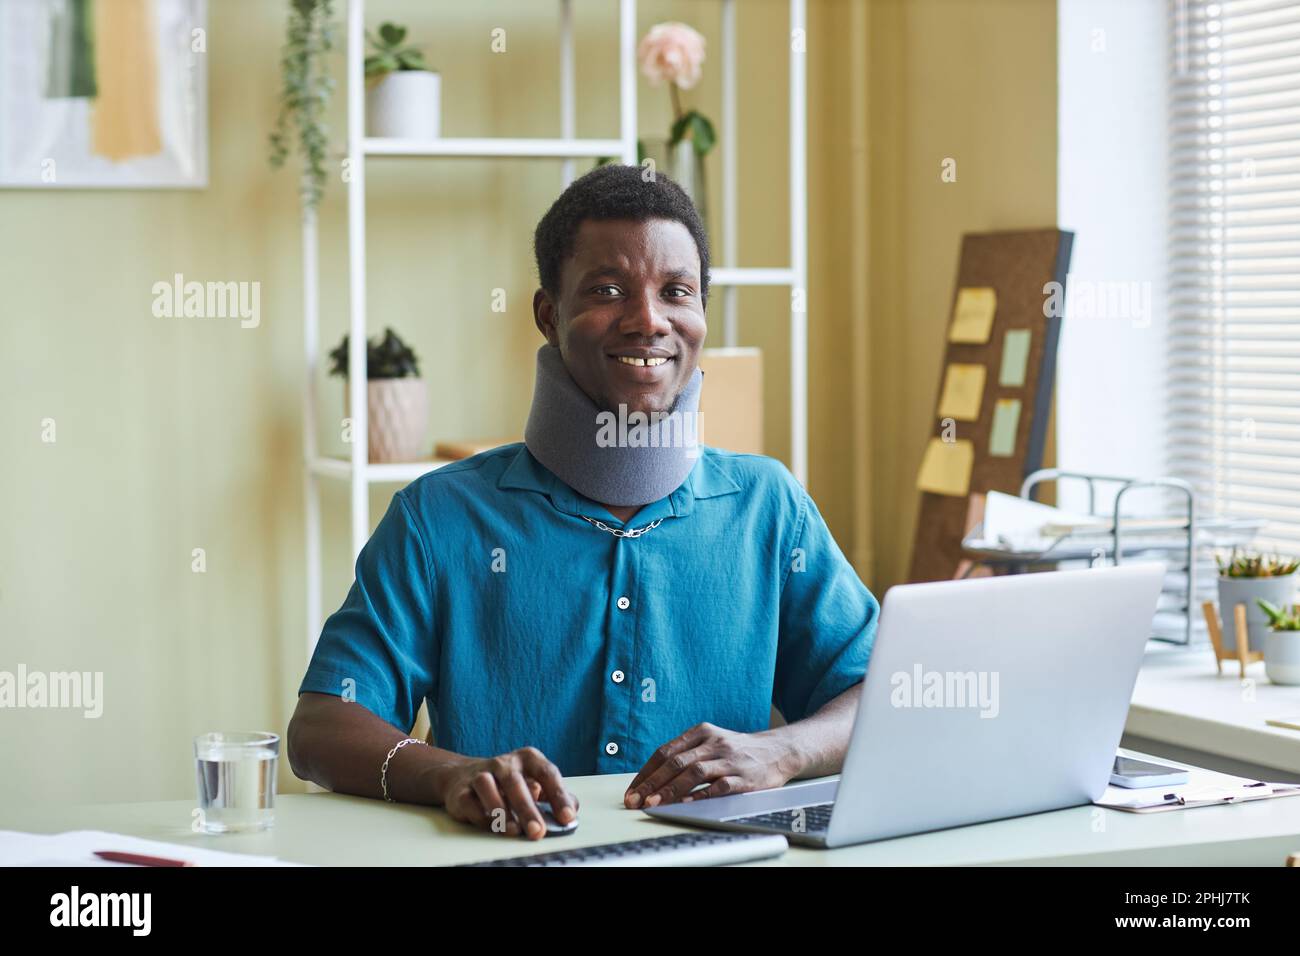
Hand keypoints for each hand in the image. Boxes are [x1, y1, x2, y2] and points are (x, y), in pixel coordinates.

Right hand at [436, 746, 577, 839]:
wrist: (465, 776)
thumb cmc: (509, 782)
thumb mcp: (535, 782)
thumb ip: (554, 795)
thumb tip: (572, 809)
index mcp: (528, 758)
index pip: (547, 773)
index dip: (558, 795)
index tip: (567, 817)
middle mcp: (504, 763)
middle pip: (516, 783)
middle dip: (528, 809)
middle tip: (538, 831)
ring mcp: (480, 774)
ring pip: (488, 787)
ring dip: (501, 810)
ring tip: (514, 831)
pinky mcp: (461, 791)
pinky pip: (470, 802)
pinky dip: (480, 816)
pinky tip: (492, 826)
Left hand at [623, 722, 804, 808]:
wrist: (778, 750)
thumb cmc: (737, 750)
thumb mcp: (711, 742)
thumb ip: (686, 753)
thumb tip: (652, 777)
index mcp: (702, 732)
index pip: (666, 751)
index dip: (646, 771)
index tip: (633, 789)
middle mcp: (714, 743)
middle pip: (676, 762)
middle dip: (652, 782)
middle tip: (636, 799)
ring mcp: (729, 760)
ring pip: (695, 772)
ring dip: (671, 789)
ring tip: (654, 802)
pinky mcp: (744, 777)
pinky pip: (719, 787)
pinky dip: (701, 796)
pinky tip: (687, 804)